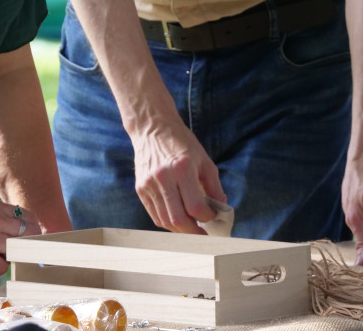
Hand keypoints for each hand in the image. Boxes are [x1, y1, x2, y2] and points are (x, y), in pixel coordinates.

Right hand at [130, 119, 225, 233]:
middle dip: (194, 232)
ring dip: (181, 230)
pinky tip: (178, 221)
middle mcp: (163, 177)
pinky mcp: (140, 189)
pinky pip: (155, 215)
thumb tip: (221, 209)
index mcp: (182, 168)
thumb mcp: (204, 160)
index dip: (207, 217)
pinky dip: (168, 223)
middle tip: (204, 234)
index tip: (213, 216)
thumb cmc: (182, 143)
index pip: (196, 207)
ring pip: (165, 221)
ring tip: (192, 229)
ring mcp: (149, 184)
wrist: (153, 128)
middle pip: (179, 219)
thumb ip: (214, 186)